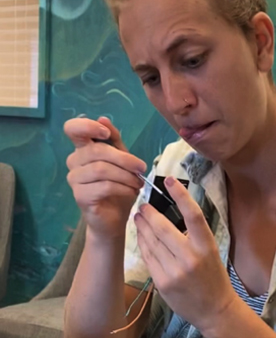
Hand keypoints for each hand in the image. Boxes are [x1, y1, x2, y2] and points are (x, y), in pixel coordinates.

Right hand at [65, 116, 146, 237]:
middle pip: (96, 151)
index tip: (106, 134)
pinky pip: (104, 186)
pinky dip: (123, 188)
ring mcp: (74, 179)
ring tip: (138, 183)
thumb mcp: (122, 161)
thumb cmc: (118, 187)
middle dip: (124, 159)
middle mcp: (74, 162)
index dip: (87, 126)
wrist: (114, 218)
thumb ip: (115, 140)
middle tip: (141, 167)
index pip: (72, 129)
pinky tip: (132, 192)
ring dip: (126, 175)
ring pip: (101, 169)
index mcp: (83, 149)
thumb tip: (104, 119)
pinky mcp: (80, 196)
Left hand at [134, 177, 237, 332]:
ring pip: (152, 242)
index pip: (193, 214)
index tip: (168, 180)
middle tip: (143, 205)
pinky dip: (143, 244)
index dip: (180, 195)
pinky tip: (141, 236)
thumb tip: (170, 213)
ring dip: (142, 227)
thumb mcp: (210, 252)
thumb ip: (193, 235)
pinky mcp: (163, 283)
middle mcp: (191, 257)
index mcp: (207, 246)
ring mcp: (175, 271)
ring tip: (138, 217)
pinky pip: (148, 257)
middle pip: (164, 228)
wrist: (214, 310)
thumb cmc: (213, 276)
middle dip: (150, 213)